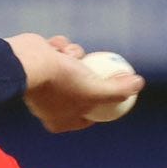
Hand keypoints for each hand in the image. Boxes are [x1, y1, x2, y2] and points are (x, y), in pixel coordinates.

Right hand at [5, 33, 143, 132]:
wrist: (27, 62)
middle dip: (90, 76)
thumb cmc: (61, 82)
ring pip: (71, 67)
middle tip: (105, 67)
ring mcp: (42, 84)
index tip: (117, 89)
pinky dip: (60, 47)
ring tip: (71, 55)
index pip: (90, 115)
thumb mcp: (95, 91)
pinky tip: (58, 46)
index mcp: (60, 121)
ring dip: (74, 58)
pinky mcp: (37, 65)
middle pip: (82, 90)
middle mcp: (49, 106)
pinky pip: (57, 53)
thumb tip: (139, 84)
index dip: (105, 102)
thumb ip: (117, 90)